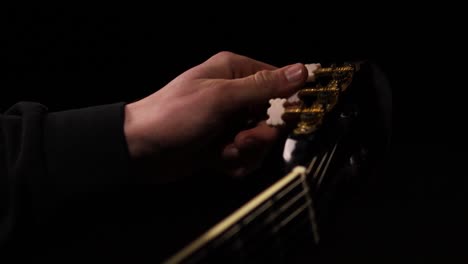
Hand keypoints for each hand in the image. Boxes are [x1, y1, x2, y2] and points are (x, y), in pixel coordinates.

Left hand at [124, 51, 306, 180]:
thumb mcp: (221, 97)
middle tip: (241, 141)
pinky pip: (247, 156)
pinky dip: (236, 163)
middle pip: (273, 117)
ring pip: (261, 141)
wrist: (139, 150)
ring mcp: (229, 122)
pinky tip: (217, 161)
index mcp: (235, 72)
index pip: (279, 82)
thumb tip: (303, 71)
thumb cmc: (176, 115)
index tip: (286, 120)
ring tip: (224, 152)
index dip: (288, 102)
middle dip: (261, 136)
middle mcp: (235, 95)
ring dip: (247, 152)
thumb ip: (263, 87)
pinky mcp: (223, 144)